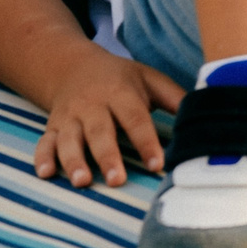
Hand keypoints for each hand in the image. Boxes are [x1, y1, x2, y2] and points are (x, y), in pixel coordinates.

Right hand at [34, 50, 184, 188]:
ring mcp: (69, 117)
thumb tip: (204, 113)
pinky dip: (42, 158)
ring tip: (82, 182)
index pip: (136, 119)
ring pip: (70, 140)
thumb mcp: (149, 79)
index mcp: (120, 93)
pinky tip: (46, 174)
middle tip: (118, 180)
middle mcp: (92, 105)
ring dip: (74, 161)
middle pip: (100, 132)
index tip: (158, 165)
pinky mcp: (52, 127)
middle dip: (108, 157)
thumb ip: (174, 98)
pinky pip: (44, 142)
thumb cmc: (121, 79)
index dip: (147, 142)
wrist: (74, 66)